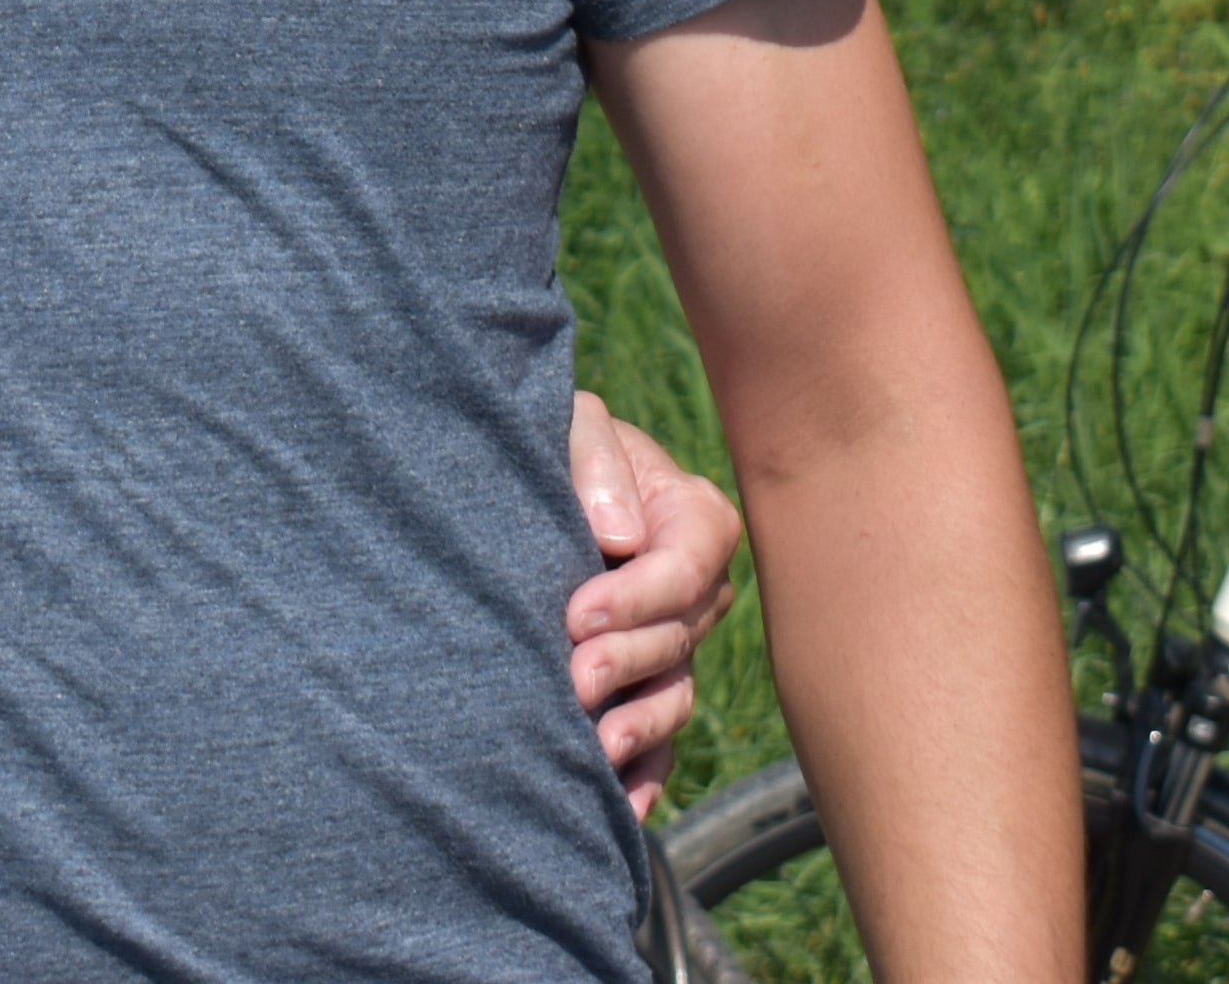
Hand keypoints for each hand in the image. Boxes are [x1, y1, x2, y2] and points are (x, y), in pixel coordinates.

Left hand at [568, 386, 745, 816]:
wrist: (531, 481)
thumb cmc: (557, 440)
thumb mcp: (573, 421)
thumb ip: (595, 456)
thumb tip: (617, 534)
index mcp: (695, 519)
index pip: (682, 567)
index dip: (634, 596)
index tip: (575, 615)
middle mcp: (696, 590)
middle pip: (676, 638)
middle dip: (625, 662)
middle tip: (572, 680)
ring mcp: (675, 645)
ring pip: (672, 696)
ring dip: (637, 726)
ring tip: (593, 748)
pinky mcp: (646, 687)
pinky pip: (658, 742)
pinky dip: (642, 775)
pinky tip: (615, 806)